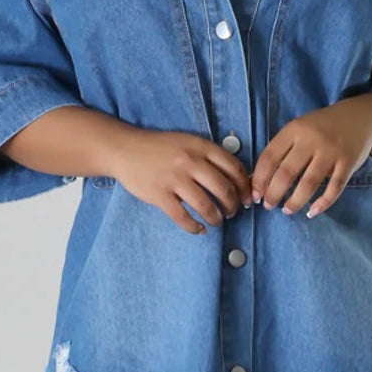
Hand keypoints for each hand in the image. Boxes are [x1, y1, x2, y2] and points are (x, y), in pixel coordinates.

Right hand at [109, 128, 253, 234]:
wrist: (125, 149)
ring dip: (216, 218)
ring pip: (206, 205)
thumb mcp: (187, 142)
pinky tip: (199, 229)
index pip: (233, 168)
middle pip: (223, 189)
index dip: (244, 186)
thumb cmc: (159, 148)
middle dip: (233, 205)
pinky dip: (195, 227)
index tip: (246, 197)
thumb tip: (233, 179)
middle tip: (233, 212)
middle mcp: (190, 161)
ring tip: (217, 221)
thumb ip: (208, 156)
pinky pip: (183, 217)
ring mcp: (174, 179)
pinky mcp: (159, 194)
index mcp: (200, 146)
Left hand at [251, 95, 371, 217]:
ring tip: (287, 210)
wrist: (361, 117)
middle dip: (273, 194)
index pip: (269, 157)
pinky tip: (312, 211)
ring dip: (295, 201)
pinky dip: (322, 203)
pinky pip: (334, 188)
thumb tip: (260, 180)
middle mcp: (312, 139)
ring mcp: (331, 151)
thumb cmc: (323, 127)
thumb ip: (284, 149)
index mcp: (295, 129)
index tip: (255, 195)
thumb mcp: (300, 129)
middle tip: (269, 206)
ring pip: (309, 183)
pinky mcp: (348, 163)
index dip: (259, 179)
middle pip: (286, 173)